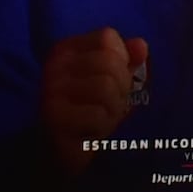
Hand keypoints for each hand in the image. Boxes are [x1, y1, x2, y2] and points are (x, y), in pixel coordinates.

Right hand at [42, 26, 148, 148]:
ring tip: (99, 119)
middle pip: (109, 61)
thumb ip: (126, 62)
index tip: (113, 81)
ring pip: (105, 86)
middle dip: (120, 88)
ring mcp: (51, 90)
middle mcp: (55, 65)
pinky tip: (89, 133)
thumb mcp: (113, 84)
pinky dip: (101, 127)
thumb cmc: (89, 114)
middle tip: (108, 106)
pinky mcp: (53, 116)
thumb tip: (141, 45)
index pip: (107, 37)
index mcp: (67, 50)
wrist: (58, 155)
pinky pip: (97, 114)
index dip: (122, 60)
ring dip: (112, 109)